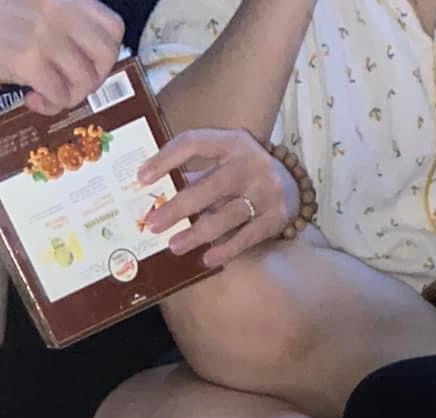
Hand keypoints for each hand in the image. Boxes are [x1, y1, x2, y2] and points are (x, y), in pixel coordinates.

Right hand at [0, 0, 123, 113]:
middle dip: (94, 79)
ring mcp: (43, 32)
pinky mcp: (27, 58)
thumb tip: (96, 59)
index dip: (106, 53)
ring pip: (85, 80)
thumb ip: (62, 24)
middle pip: (106, 55)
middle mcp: (57, 7)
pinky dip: (50, 106)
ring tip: (45, 95)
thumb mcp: (29, 10)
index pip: (112, 25)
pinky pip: (60, 95)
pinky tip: (31, 100)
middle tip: (70, 87)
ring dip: (68, 96)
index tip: (86, 66)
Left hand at [138, 130, 297, 267]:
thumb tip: (158, 196)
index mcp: (232, 141)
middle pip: (208, 187)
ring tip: (174, 246)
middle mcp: (251, 163)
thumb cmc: (246, 172)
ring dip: (196, 234)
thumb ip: (198, 173)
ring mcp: (266, 191)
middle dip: (177, 208)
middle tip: (153, 224)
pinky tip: (206, 258)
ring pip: (226, 216)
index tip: (142, 177)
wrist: (294, 184)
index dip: (166, 159)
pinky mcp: (276, 218)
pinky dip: (225, 250)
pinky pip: (245, 237)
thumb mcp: (225, 161)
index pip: (193, 143)